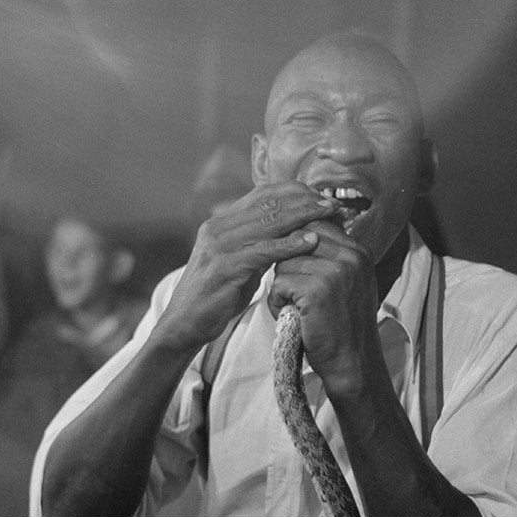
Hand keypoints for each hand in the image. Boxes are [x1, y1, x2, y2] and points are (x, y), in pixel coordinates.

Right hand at [154, 182, 336, 350]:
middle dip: (303, 200)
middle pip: (267, 203)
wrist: (184, 324)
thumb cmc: (216, 297)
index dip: (294, 192)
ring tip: (328, 215)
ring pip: (267, 222)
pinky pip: (263, 251)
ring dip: (302, 216)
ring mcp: (219, 246)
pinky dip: (289, 244)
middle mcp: (217, 228)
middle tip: (332, 203)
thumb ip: (259, 245)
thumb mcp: (239, 263)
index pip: (261, 194)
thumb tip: (290, 232)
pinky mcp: (223, 267)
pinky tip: (310, 241)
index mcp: (220, 223)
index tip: (320, 197)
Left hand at [267, 219, 382, 394]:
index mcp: (358, 251)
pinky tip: (289, 315)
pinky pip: (279, 283)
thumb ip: (332, 257)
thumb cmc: (343, 325)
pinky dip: (277, 301)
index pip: (315, 226)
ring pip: (284, 263)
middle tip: (293, 291)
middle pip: (296, 241)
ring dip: (280, 287)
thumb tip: (300, 233)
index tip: (293, 266)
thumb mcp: (348, 283)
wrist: (352, 362)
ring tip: (293, 307)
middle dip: (287, 265)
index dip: (295, 244)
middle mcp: (351, 257)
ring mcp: (335, 272)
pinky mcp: (317, 290)